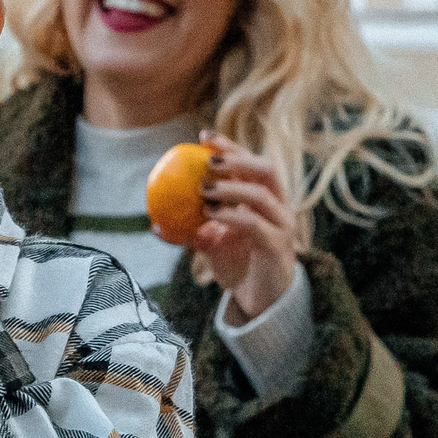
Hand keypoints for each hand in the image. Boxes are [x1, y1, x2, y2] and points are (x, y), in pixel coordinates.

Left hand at [186, 141, 298, 321]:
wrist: (261, 301)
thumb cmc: (239, 267)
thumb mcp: (212, 245)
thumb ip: (191, 231)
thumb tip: (156, 224)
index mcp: (266, 199)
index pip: (252, 163)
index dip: (230, 146)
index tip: (203, 136)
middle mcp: (279, 207)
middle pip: (265, 168)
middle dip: (237, 158)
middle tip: (207, 161)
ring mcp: (281, 225)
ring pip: (261, 193)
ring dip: (230, 187)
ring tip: (203, 189)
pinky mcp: (277, 246)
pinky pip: (254, 224)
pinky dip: (231, 216)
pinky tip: (210, 214)